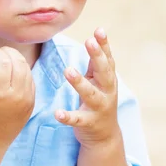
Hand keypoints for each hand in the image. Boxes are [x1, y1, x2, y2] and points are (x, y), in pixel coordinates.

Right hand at [0, 47, 34, 149]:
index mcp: (0, 93)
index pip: (4, 61)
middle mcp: (17, 95)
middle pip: (18, 61)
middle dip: (7, 52)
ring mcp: (27, 99)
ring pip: (27, 69)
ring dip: (15, 60)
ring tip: (3, 60)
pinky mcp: (31, 103)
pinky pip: (31, 80)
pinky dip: (22, 71)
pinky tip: (11, 73)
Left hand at [55, 28, 120, 147]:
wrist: (105, 135)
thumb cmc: (99, 101)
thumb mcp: (99, 81)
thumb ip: (95, 63)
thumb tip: (93, 38)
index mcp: (108, 80)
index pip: (108, 59)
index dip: (104, 45)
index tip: (99, 30)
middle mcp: (106, 92)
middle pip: (104, 73)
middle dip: (97, 57)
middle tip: (89, 42)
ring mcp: (98, 108)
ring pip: (90, 94)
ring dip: (80, 83)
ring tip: (68, 70)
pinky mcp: (88, 123)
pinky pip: (77, 119)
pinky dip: (68, 117)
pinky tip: (57, 113)